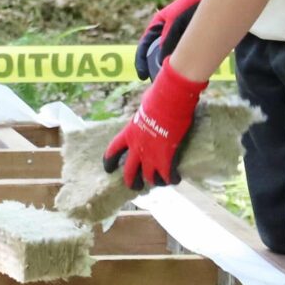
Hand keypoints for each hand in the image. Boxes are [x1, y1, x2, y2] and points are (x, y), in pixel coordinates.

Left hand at [104, 60, 207, 189]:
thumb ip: (143, 115)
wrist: (170, 101)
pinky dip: (172, 179)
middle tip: (134, 187)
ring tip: (159, 183)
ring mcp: (151, 155)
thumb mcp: (144, 107)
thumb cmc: (158, 98)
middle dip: (130, 181)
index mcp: (128, 133)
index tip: (108, 169)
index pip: (113, 150)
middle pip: (129, 171)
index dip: (109, 161)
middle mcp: (137, 148)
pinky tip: (176, 179)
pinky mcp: (166, 159)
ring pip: (149, 178)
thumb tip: (148, 109)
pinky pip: (168, 176)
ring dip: (154, 182)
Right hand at [137, 0, 220, 79]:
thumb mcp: (177, 25)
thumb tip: (163, 63)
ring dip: (167, 66)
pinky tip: (185, 71)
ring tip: (168, 79)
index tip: (143, 76)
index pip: (145, 46)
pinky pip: (182, 52)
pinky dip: (180, 62)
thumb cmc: (191, 6)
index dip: (141, 61)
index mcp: (157, 25)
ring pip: (169, 54)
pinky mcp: (190, 37)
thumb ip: (169, 43)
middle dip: (154, 67)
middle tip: (156, 81)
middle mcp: (165, 30)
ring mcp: (178, 34)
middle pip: (155, 52)